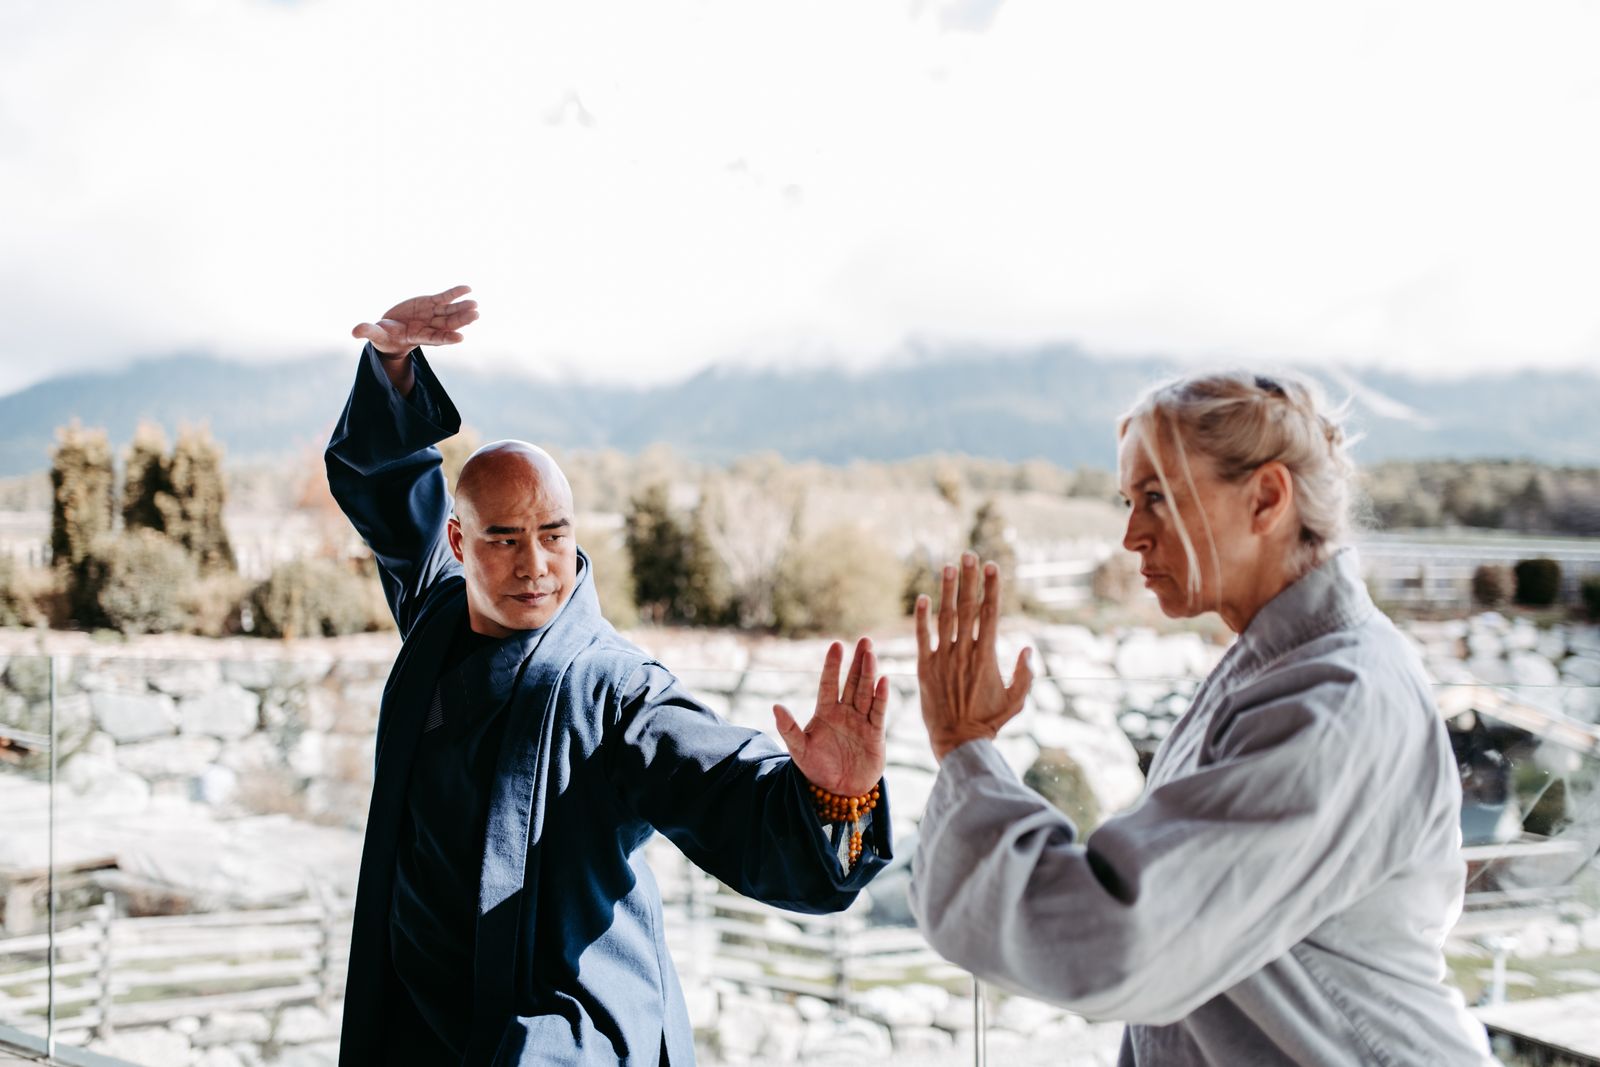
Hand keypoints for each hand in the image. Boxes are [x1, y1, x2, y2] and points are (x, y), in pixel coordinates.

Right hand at [351, 285, 480, 356]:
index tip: (460, 338)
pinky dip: (455, 293)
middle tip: (475, 315)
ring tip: (475, 304)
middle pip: (448, 324)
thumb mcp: (375, 334)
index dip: (447, 338)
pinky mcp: (430, 304)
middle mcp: (429, 327)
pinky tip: (468, 288)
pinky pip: (445, 298)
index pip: (435, 339)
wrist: (391, 332)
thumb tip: (354, 331)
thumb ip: (368, 332)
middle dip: (461, 320)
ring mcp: (431, 315)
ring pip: (450, 312)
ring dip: (463, 308)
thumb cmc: (383, 337)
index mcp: (418, 337)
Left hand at [774, 638, 888, 797]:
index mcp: (825, 713)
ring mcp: (861, 722)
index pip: (828, 684)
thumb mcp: (799, 750)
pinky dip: (880, 697)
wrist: (838, 792)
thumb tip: (776, 706)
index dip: (832, 666)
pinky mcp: (875, 734)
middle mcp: (844, 713)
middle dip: (858, 662)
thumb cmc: (816, 769)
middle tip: (865, 640)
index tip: (836, 645)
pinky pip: (878, 713)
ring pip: (865, 693)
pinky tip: (883, 681)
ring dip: (869, 674)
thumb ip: (789, 729)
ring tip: (871, 654)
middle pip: (852, 683)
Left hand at [916, 553, 1033, 760]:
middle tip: (969, 555)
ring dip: (947, 590)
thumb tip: (1027, 648)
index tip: (992, 566)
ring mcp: (943, 658)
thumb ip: (1024, 675)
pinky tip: (923, 598)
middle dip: (969, 579)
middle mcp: (964, 652)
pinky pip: (922, 637)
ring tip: (948, 566)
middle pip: (968, 608)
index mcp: (987, 656)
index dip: (991, 588)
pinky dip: (922, 617)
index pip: (990, 614)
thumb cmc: (989, 722)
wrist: (957, 742)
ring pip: (945, 617)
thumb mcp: (1016, 701)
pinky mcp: (924, 668)